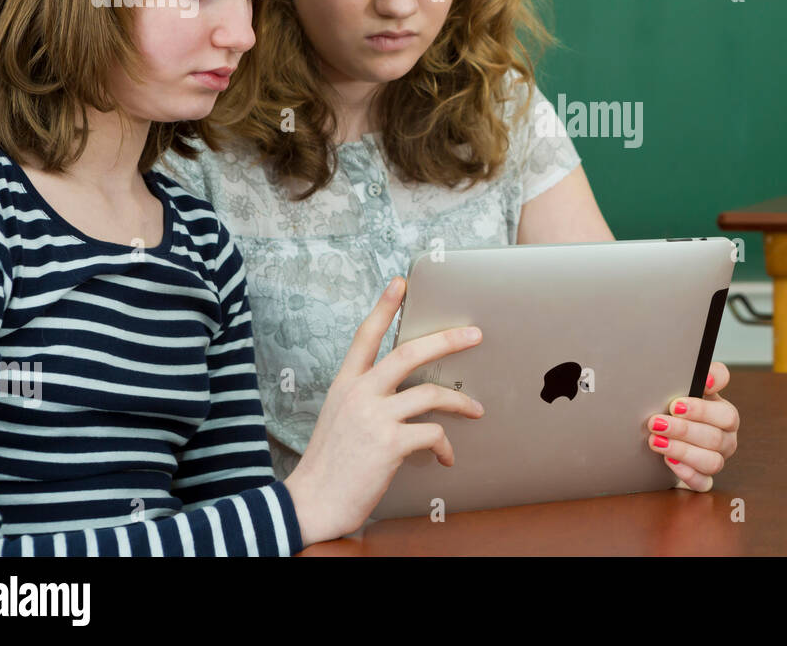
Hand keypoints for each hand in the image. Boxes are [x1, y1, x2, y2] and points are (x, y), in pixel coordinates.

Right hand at [283, 277, 484, 545]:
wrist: (311, 504)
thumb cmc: (330, 464)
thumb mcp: (341, 418)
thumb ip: (368, 398)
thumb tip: (409, 391)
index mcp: (345, 384)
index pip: (366, 335)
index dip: (385, 307)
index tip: (401, 283)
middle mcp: (359, 394)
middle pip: (408, 353)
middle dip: (446, 340)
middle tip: (474, 335)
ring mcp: (373, 417)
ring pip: (430, 394)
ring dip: (460, 402)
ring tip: (476, 409)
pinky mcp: (388, 444)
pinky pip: (432, 433)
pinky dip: (445, 445)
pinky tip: (447, 456)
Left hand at [645, 360, 738, 491]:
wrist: (666, 429)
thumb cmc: (680, 405)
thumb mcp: (690, 386)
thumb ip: (704, 375)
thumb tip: (708, 378)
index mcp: (726, 416)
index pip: (726, 414)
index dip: (702, 410)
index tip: (675, 405)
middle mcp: (726, 439)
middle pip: (714, 438)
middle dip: (682, 430)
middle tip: (656, 423)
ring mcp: (717, 460)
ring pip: (711, 462)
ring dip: (682, 451)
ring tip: (657, 442)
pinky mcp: (703, 479)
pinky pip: (703, 483)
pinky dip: (687, 474)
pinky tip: (669, 462)